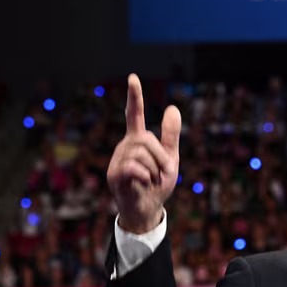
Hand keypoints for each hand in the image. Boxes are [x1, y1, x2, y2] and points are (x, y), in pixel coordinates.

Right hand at [107, 74, 181, 233]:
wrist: (148, 208)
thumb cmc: (157, 184)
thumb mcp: (170, 158)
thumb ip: (170, 135)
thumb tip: (172, 107)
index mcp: (137, 140)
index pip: (133, 114)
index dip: (134, 97)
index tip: (133, 78)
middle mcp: (125, 146)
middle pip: (146, 139)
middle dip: (161, 157)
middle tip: (162, 173)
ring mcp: (117, 160)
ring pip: (141, 154)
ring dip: (154, 170)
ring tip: (151, 181)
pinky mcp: (114, 175)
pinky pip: (133, 167)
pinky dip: (145, 176)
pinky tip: (143, 183)